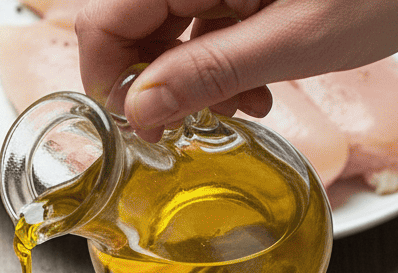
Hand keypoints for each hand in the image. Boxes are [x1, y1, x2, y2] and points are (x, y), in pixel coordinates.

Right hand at [75, 0, 397, 133]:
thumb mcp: (294, 39)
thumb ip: (208, 74)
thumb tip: (140, 111)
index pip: (103, 22)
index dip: (110, 81)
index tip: (140, 127)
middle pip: (130, 25)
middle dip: (156, 84)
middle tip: (193, 125)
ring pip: (166, 27)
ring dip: (192, 78)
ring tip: (245, 104)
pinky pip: (203, 19)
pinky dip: (220, 59)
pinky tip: (256, 83)